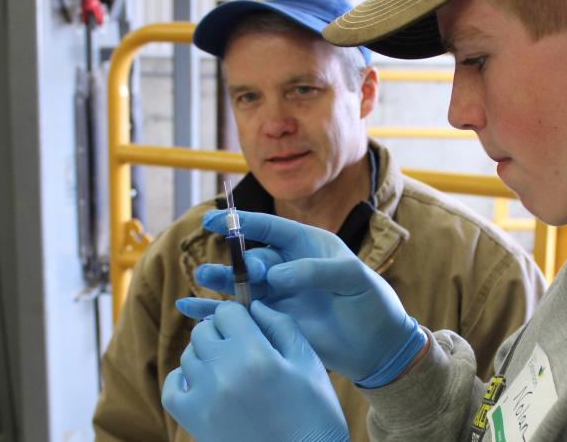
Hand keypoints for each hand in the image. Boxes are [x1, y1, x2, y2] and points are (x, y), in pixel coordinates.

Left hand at [161, 300, 348, 441]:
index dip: (239, 314)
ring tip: (228, 366)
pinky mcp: (194, 421)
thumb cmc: (314, 411)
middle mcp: (224, 373)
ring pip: (188, 356)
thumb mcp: (308, 361)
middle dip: (220, 331)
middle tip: (240, 344)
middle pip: (203, 331)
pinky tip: (204, 381)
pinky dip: (184, 379)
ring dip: (205, 354)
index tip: (249, 324)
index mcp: (255, 355)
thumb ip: (281, 325)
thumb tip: (255, 305)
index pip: (227, 312)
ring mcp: (205, 399)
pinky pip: (173, 388)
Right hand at [179, 210, 425, 386]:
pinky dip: (213, 309)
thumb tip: (276, 276)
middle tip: (241, 272)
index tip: (215, 219)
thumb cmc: (372, 303)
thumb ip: (315, 271)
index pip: (271, 228)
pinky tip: (189, 307)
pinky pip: (239, 312)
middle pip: (252, 258)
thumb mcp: (353, 278)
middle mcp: (289, 267)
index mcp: (308, 246)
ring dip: (220, 279)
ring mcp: (279, 295)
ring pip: (241, 283)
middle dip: (240, 261)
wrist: (378, 346)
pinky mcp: (272, 321)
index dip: (243, 222)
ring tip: (201, 276)